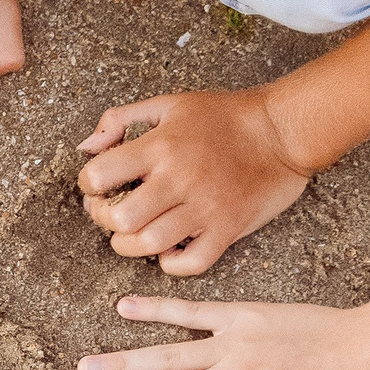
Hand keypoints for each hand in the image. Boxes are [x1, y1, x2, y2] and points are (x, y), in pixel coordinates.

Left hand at [76, 88, 316, 274]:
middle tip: (112, 212)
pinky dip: (170, 265)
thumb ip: (121, 119)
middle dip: (104, 219)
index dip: (89, 184)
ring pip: (148, 245)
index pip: (100, 175)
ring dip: (130, 245)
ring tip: (133, 233)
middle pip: (120, 219)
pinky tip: (167, 250)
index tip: (98, 185)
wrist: (283, 130)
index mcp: (161, 147)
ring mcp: (205, 208)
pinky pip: (190, 264)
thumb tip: (86, 147)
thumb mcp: (170, 104)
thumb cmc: (225, 116)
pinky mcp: (228, 229)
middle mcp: (180, 180)